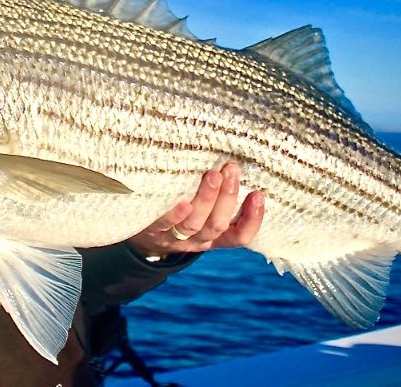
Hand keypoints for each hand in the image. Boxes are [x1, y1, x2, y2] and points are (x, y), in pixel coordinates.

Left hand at [126, 162, 264, 256]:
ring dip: (207, 199)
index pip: (239, 236)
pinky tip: (183, 201)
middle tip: (231, 170)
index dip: (252, 219)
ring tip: (213, 175)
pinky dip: (175, 214)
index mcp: (214, 237)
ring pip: (195, 224)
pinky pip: (165, 224)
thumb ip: (218, 195)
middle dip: (228, 198)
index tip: (258, 194)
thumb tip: (234, 159)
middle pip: (217, 225)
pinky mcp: (153, 230)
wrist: (141, 234)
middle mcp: (197, 240)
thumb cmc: (181, 213)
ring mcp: (175, 237)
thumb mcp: (203, 212)